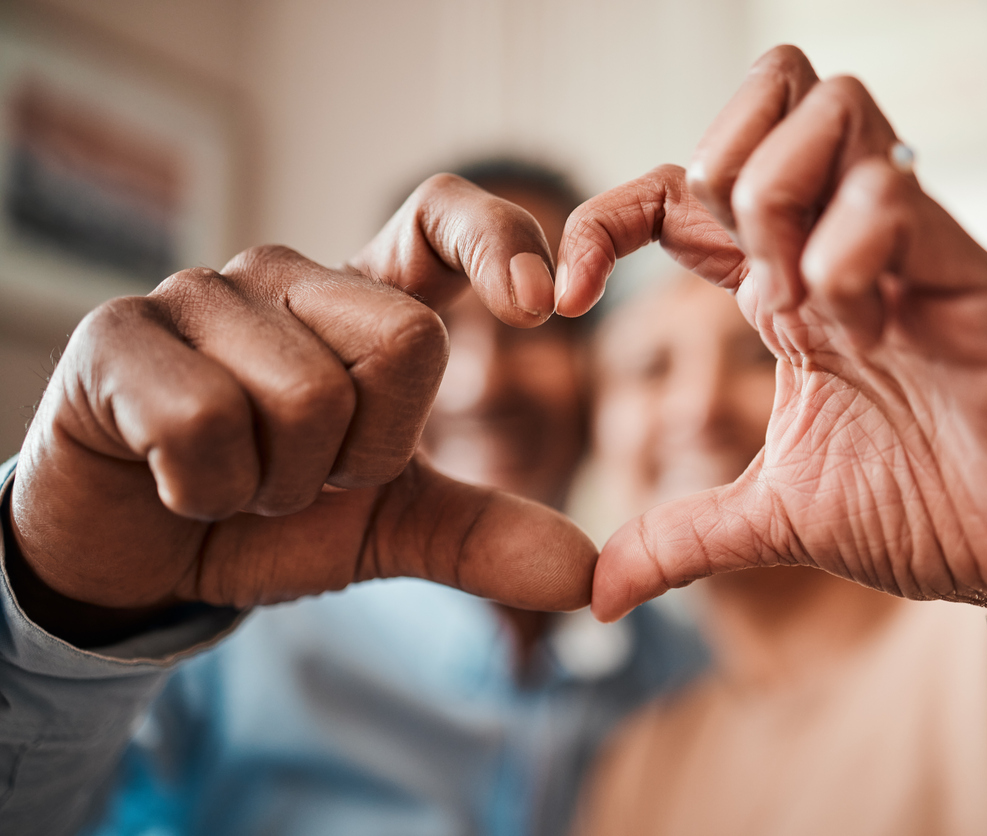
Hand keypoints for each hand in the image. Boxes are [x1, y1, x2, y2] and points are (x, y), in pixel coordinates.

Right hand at [10, 174, 595, 639]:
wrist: (142, 558)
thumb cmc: (268, 515)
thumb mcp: (390, 528)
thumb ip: (484, 538)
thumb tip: (589, 578)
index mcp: (362, 300)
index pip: (442, 216)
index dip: (500, 242)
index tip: (544, 309)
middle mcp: (285, 276)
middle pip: (408, 342)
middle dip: (370, 454)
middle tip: (310, 477)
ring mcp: (198, 296)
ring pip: (307, 397)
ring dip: (281, 485)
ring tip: (239, 481)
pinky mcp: (117, 337)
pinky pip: (206, 424)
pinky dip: (207, 492)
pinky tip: (178, 484)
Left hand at [558, 46, 986, 627]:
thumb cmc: (922, 517)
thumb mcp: (774, 519)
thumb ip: (682, 536)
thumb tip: (593, 592)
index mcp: (792, 289)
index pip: (686, 190)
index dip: (608, 219)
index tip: (563, 297)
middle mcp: (847, 246)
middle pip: (776, 92)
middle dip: (715, 160)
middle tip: (727, 271)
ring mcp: (912, 251)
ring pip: (837, 110)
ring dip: (781, 193)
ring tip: (795, 301)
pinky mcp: (974, 278)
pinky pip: (897, 195)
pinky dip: (848, 245)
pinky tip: (858, 327)